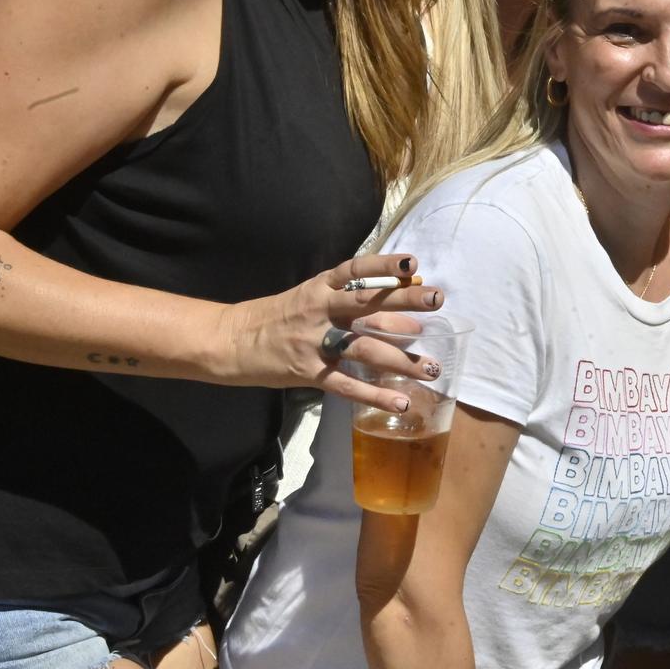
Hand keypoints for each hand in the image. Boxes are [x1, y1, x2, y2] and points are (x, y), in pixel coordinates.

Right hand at [211, 253, 447, 410]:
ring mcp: (314, 342)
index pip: (355, 270)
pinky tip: (401, 402)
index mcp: (320, 287)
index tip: (412, 265)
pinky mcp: (308, 372)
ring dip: (401, 359)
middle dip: (404, 303)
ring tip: (432, 369)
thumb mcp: (312, 298)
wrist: (231, 341)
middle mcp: (319, 310)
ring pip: (364, 348)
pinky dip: (375, 395)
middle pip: (367, 303)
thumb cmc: (279, 317)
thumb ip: (353, 302)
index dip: (383, 265)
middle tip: (438, 301)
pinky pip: (346, 385)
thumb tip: (404, 312)